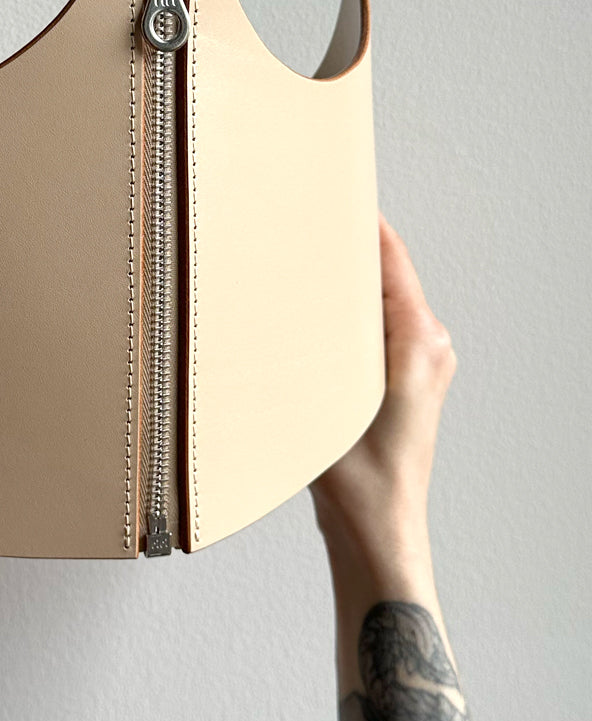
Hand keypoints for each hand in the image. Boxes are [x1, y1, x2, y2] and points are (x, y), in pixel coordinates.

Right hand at [308, 211, 457, 552]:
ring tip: (298, 267)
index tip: (330, 191)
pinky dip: (344, 313)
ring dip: (340, 284)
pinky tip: (309, 316)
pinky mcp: (400, 379)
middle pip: (382, 273)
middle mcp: (428, 345)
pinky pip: (373, 326)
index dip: (360, 221)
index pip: (389, 257)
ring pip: (375, 300)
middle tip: (298, 225)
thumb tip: (291, 291)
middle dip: (341, 249)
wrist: (376, 530)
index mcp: (419, 341)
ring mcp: (418, 362)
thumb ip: (316, 341)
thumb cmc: (357, 479)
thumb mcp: (326, 398)